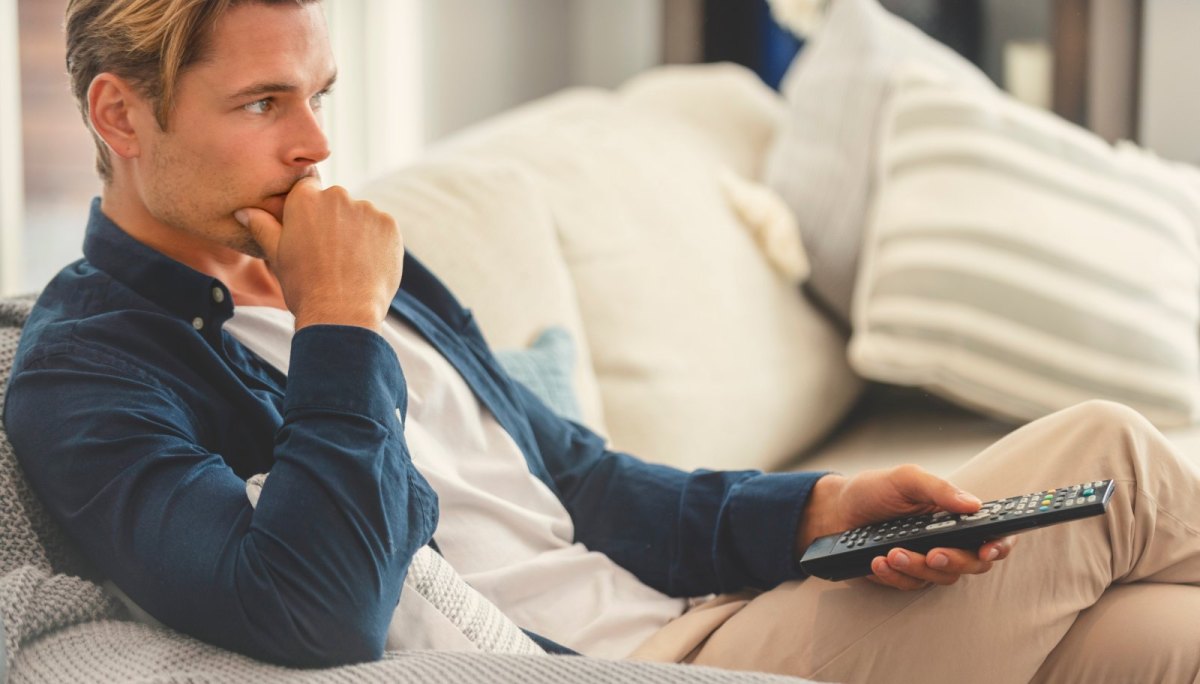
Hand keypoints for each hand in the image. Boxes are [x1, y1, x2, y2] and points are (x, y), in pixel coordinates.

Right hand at [235, 178, 402, 330]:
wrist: (341, 312)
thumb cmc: (304, 285)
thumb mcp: (277, 255)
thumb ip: (263, 226)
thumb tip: (244, 211)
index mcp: (305, 199)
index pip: (308, 189)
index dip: (310, 211)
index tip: (311, 233)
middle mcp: (337, 196)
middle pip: (337, 202)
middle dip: (334, 221)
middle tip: (330, 254)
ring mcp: (367, 210)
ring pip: (361, 215)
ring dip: (357, 231)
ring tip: (349, 263)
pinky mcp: (390, 225)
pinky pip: (382, 228)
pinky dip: (377, 242)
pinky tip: (367, 264)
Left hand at [797, 466, 1016, 590]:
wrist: (836, 510)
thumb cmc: (873, 490)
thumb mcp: (905, 479)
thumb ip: (939, 489)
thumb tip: (974, 505)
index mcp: (955, 516)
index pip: (993, 533)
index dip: (1000, 544)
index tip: (988, 548)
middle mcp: (948, 540)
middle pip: (973, 563)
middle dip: (955, 561)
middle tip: (932, 553)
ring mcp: (928, 561)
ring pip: (940, 577)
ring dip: (916, 566)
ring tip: (891, 552)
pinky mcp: (905, 576)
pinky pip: (910, 585)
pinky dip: (893, 575)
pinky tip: (877, 561)